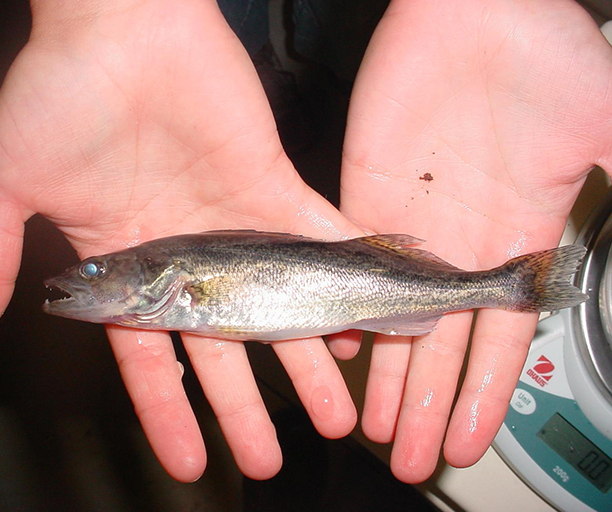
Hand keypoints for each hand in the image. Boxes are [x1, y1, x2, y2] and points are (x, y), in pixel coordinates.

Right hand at [0, 0, 359, 481]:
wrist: (118, 26)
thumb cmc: (55, 96)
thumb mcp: (3, 187)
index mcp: (126, 268)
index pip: (150, 361)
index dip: (169, 414)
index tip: (189, 463)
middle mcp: (185, 257)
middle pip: (224, 349)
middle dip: (247, 406)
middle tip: (272, 455)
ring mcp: (233, 225)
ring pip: (278, 306)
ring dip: (307, 356)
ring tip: (335, 409)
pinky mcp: (272, 185)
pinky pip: (316, 239)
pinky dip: (342, 277)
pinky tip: (362, 320)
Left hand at [341, 0, 611, 481]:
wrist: (474, 13)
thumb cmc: (545, 58)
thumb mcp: (607, 132)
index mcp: (516, 242)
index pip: (498, 342)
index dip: (483, 395)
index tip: (464, 443)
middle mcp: (459, 246)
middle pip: (438, 346)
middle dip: (425, 403)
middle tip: (405, 456)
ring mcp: (407, 225)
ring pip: (387, 317)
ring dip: (382, 374)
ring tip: (369, 427)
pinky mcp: (359, 199)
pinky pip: (346, 265)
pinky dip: (339, 308)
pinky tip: (335, 350)